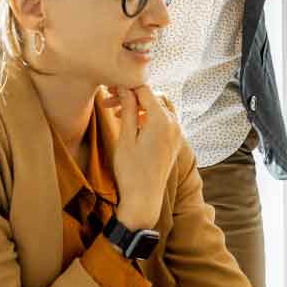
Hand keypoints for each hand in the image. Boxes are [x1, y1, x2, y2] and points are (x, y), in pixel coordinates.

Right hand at [106, 84, 179, 231]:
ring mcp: (177, 133)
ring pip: (160, 107)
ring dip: (140, 106)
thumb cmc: (131, 170)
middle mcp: (174, 123)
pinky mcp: (175, 141)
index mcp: (162, 119)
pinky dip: (149, 116)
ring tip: (118, 113)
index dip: (125, 86)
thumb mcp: (125, 137)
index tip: (109, 88)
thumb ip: (127, 109)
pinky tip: (132, 124)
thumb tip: (125, 88)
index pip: (144, 90)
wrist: (144, 199)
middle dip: (132, 96)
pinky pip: (164, 120)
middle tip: (109, 101)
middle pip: (153, 97)